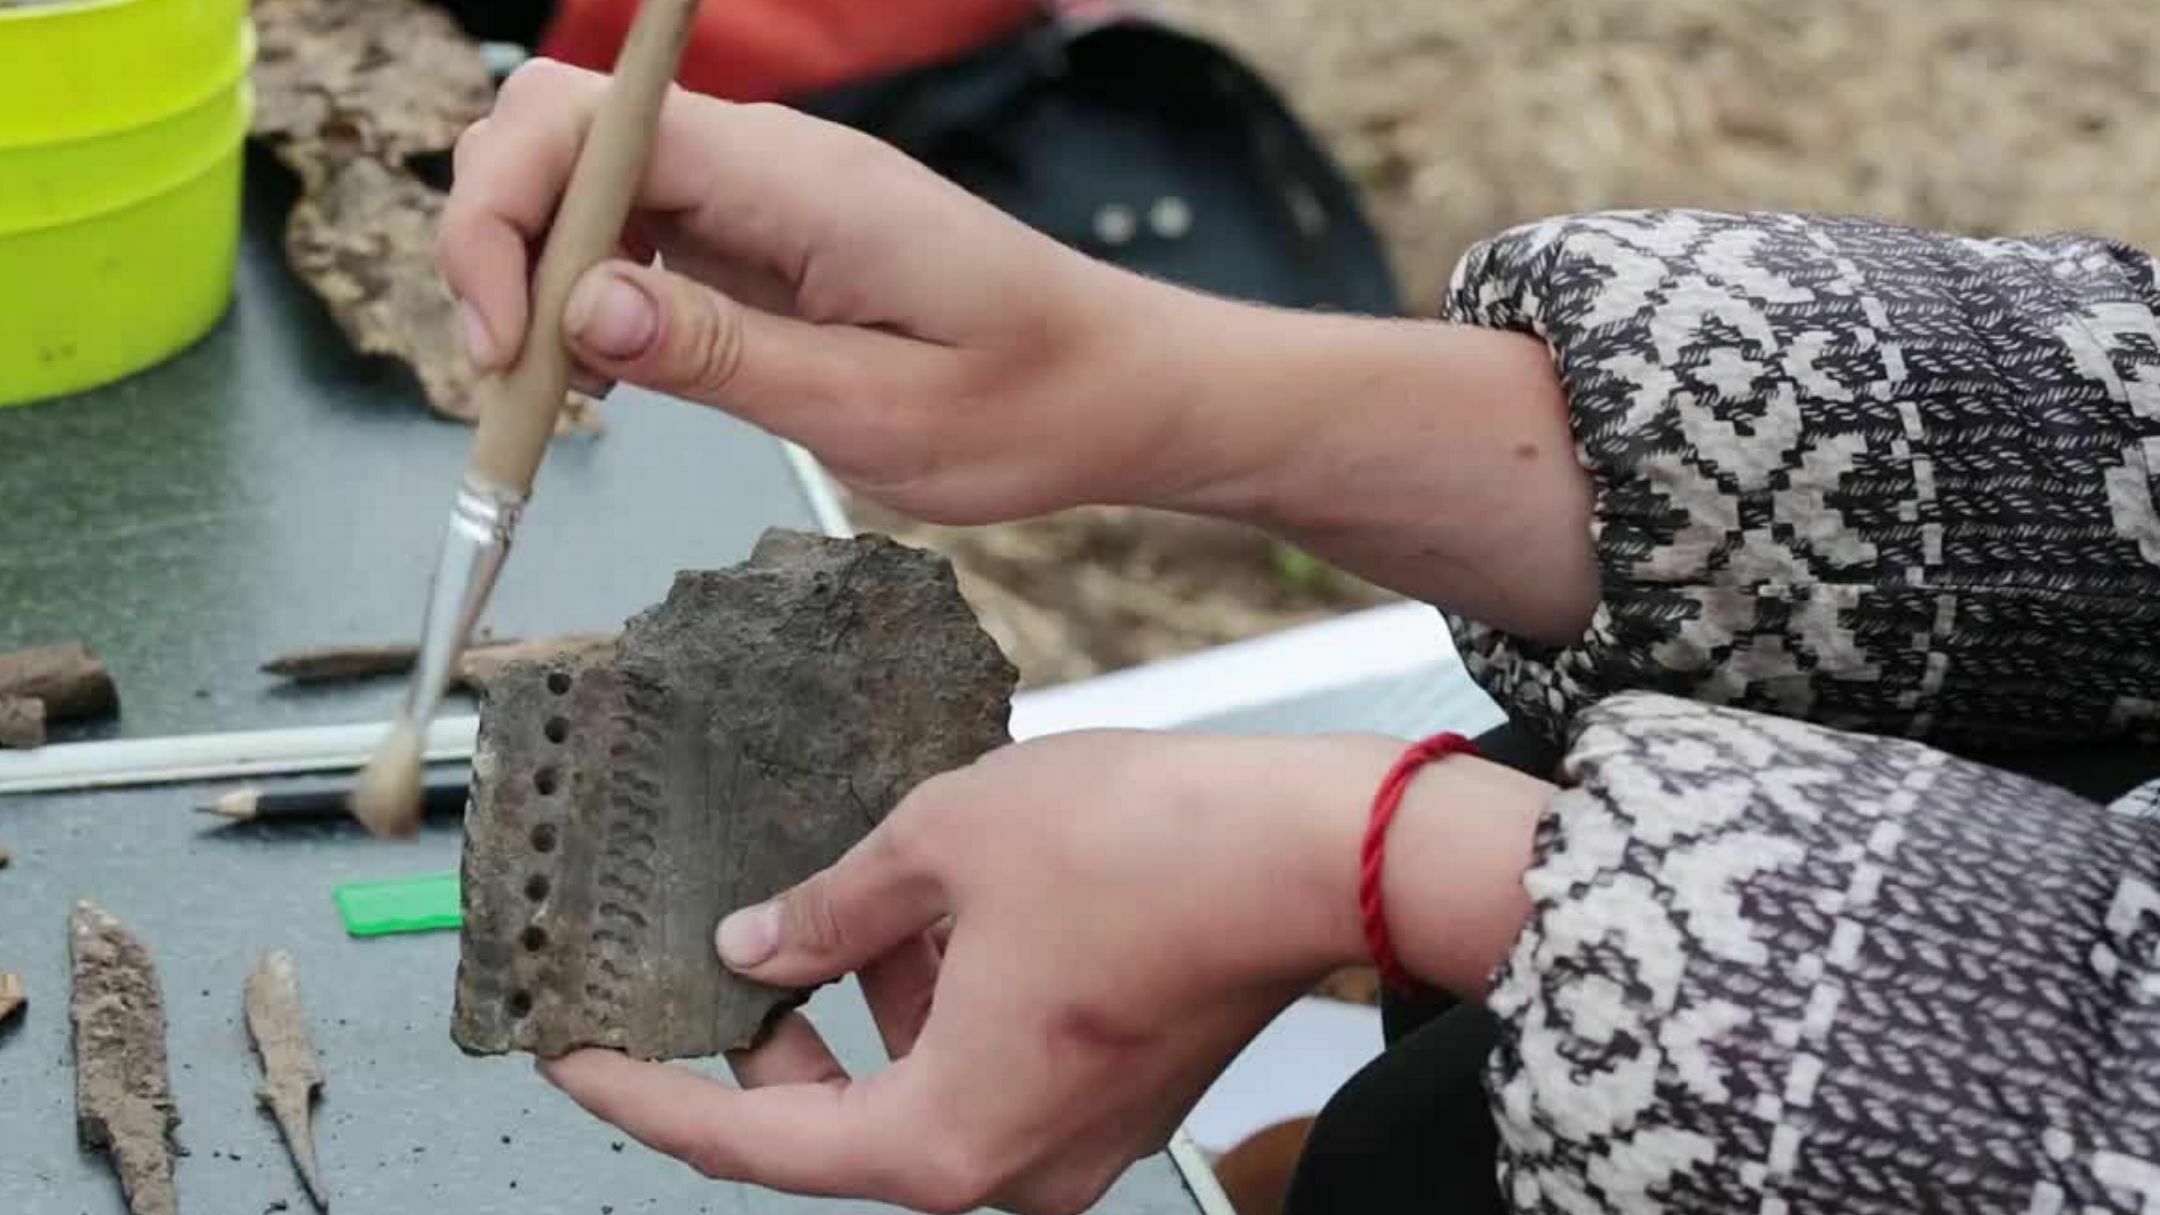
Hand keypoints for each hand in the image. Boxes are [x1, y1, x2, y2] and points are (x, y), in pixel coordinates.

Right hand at [440, 59, 1596, 639]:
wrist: (1118, 388)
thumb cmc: (1030, 403)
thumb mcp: (876, 412)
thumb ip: (726, 354)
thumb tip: (581, 306)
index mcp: (798, 181)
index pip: (583, 123)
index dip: (500, 213)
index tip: (503, 343)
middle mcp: (771, 162)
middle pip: (562, 132)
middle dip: (499, 240)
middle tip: (516, 379)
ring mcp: (765, 192)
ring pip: (591, 182)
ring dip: (540, 275)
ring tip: (561, 393)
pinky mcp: (768, 235)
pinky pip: (642, 231)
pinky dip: (594, 295)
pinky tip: (616, 374)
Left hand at [539, 730, 1544, 1213]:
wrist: (1317, 850)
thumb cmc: (1150, 849)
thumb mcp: (942, 845)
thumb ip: (830, 908)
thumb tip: (759, 944)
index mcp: (942, 1138)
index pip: (748, 1141)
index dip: (644, 1095)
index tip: (574, 1060)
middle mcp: (1008, 1170)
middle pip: (835, 1128)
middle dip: (770, 1042)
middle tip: (714, 958)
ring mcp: (1071, 1145)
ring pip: (917, 1093)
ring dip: (868, 1012)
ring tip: (846, 900)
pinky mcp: (1115, 1099)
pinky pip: (988, 1072)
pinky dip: (941, 1008)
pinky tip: (935, 912)